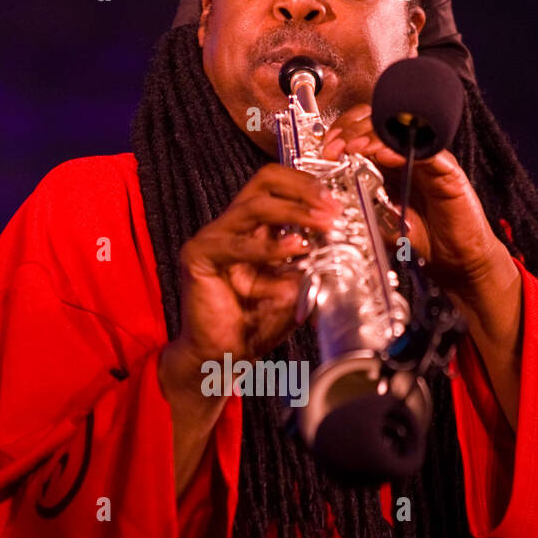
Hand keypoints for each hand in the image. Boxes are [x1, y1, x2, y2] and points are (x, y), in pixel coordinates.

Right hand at [161, 164, 340, 393]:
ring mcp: (212, 238)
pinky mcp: (198, 256)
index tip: (335, 203)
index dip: (307, 186)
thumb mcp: (295, 289)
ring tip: (321, 225)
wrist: (224, 356)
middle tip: (331, 208)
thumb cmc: (254, 324)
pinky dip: (268, 248)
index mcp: (252, 229)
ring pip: (254, 206)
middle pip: (264, 181)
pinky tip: (293, 251)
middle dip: (304, 190)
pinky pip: (236, 245)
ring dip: (294, 212)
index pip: (277, 186)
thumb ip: (311, 266)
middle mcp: (231, 226)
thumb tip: (339, 245)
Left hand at [322, 104, 508, 299]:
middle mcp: (407, 155)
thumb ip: (357, 206)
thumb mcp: (377, 222)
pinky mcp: (447, 170)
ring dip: (373, 134)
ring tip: (355, 147)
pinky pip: (426, 151)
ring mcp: (428, 159)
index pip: (364, 130)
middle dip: (352, 129)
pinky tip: (385, 156)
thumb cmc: (421, 238)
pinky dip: (403, 149)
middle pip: (379, 121)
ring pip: (401, 130)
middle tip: (335, 147)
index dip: (343, 132)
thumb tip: (327, 196)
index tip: (327, 148)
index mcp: (388, 163)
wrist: (455, 260)